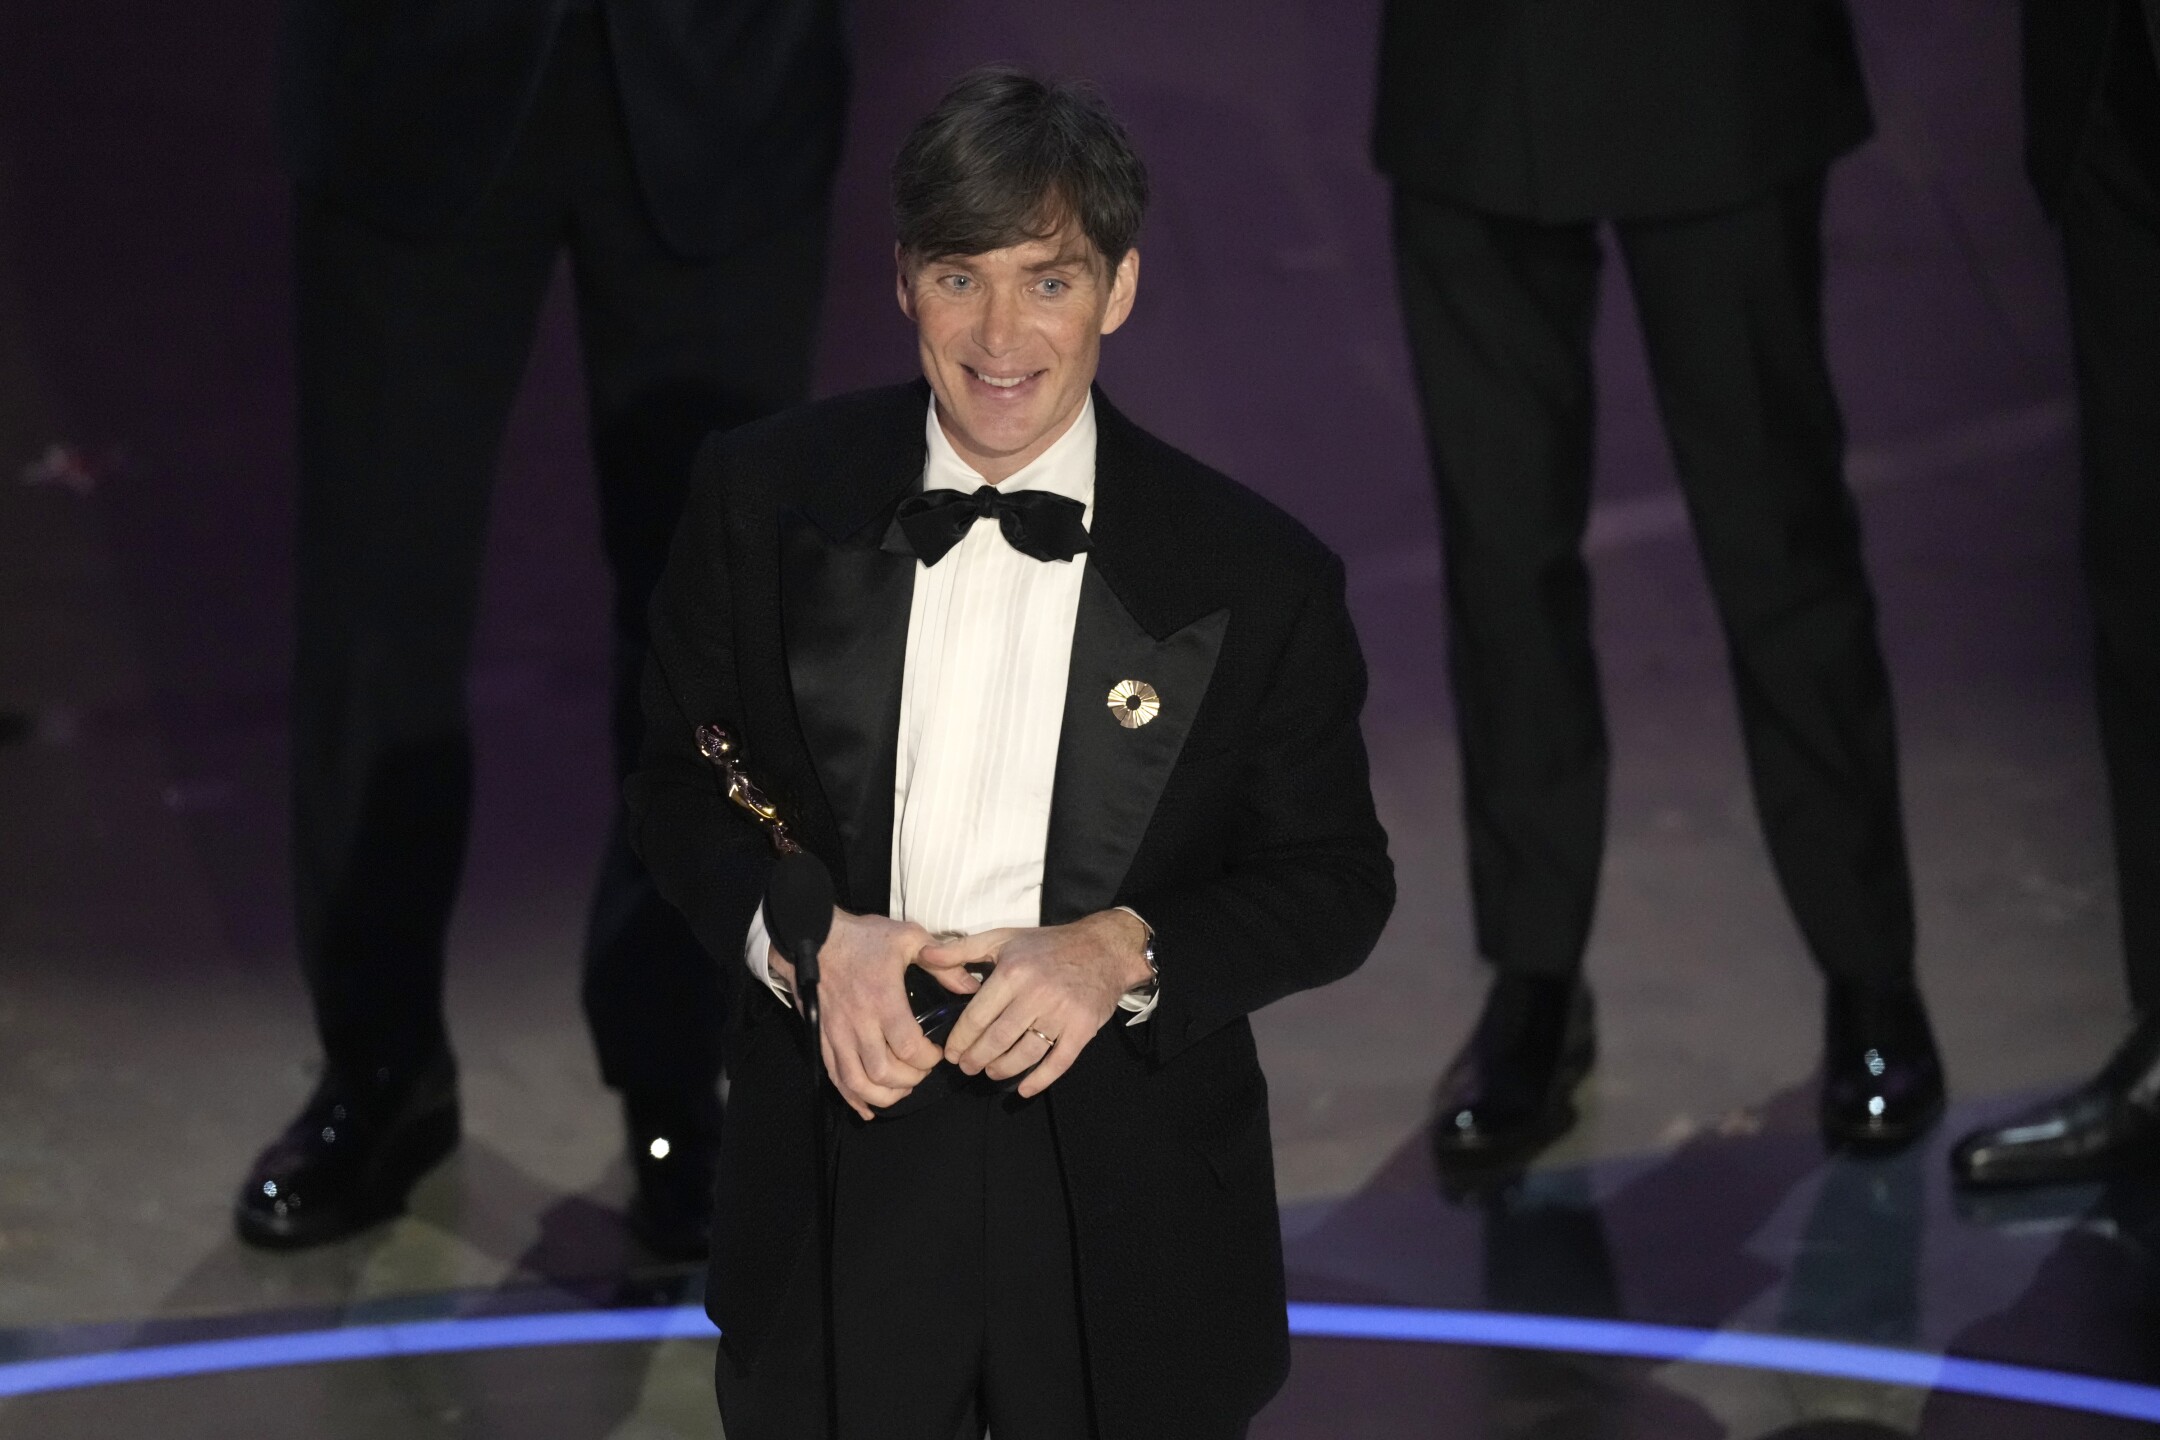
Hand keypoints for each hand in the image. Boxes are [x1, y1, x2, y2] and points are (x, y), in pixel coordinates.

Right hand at [772, 910, 944, 1119]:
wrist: (812, 936)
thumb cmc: (862, 937)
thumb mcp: (908, 938)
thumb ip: (943, 963)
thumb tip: (972, 985)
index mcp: (883, 1000)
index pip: (908, 1047)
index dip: (928, 1060)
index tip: (937, 1054)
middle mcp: (858, 1023)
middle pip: (884, 1072)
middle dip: (910, 1081)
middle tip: (921, 1071)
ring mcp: (837, 1034)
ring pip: (858, 1082)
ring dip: (883, 1095)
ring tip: (900, 1090)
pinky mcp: (822, 1038)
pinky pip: (835, 1077)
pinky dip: (852, 1098)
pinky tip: (868, 1107)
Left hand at [917, 910, 1151, 1098]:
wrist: (1103, 949)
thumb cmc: (1047, 945)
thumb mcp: (1002, 939)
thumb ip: (961, 949)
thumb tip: (924, 955)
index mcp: (1012, 972)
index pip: (976, 1017)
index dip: (959, 1040)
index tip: (950, 1053)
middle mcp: (1036, 994)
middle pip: (997, 1040)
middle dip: (975, 1059)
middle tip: (966, 1067)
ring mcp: (1061, 1014)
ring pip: (1024, 1055)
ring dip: (1002, 1070)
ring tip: (990, 1072)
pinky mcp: (1083, 1029)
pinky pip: (1058, 1063)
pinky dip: (1039, 1081)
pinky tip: (1024, 1089)